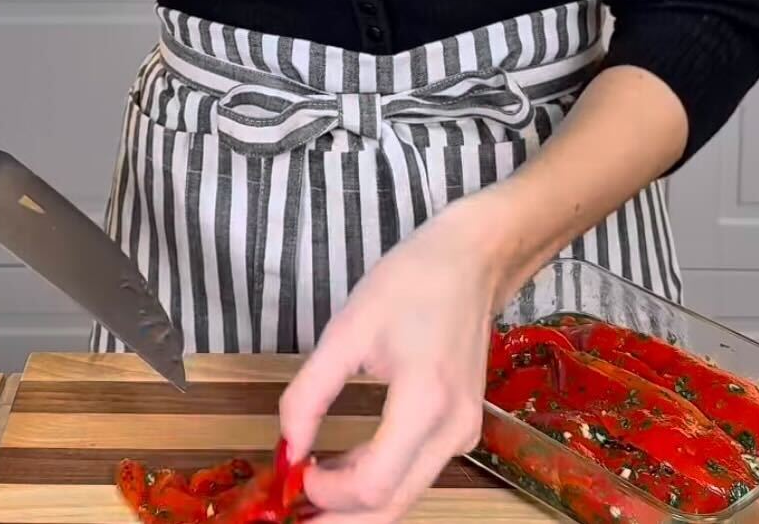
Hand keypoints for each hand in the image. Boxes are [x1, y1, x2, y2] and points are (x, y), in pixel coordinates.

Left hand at [279, 189, 513, 523]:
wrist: (471, 261)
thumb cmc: (410, 282)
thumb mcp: (348, 328)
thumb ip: (310, 392)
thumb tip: (287, 447)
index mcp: (425, 400)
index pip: (372, 484)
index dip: (327, 493)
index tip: (294, 474)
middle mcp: (453, 429)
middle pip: (392, 505)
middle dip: (340, 518)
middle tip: (295, 515)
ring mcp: (464, 432)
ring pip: (406, 495)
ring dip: (357, 503)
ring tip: (312, 488)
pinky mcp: (462, 428)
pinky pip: (417, 472)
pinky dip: (379, 481)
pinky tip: (343, 467)